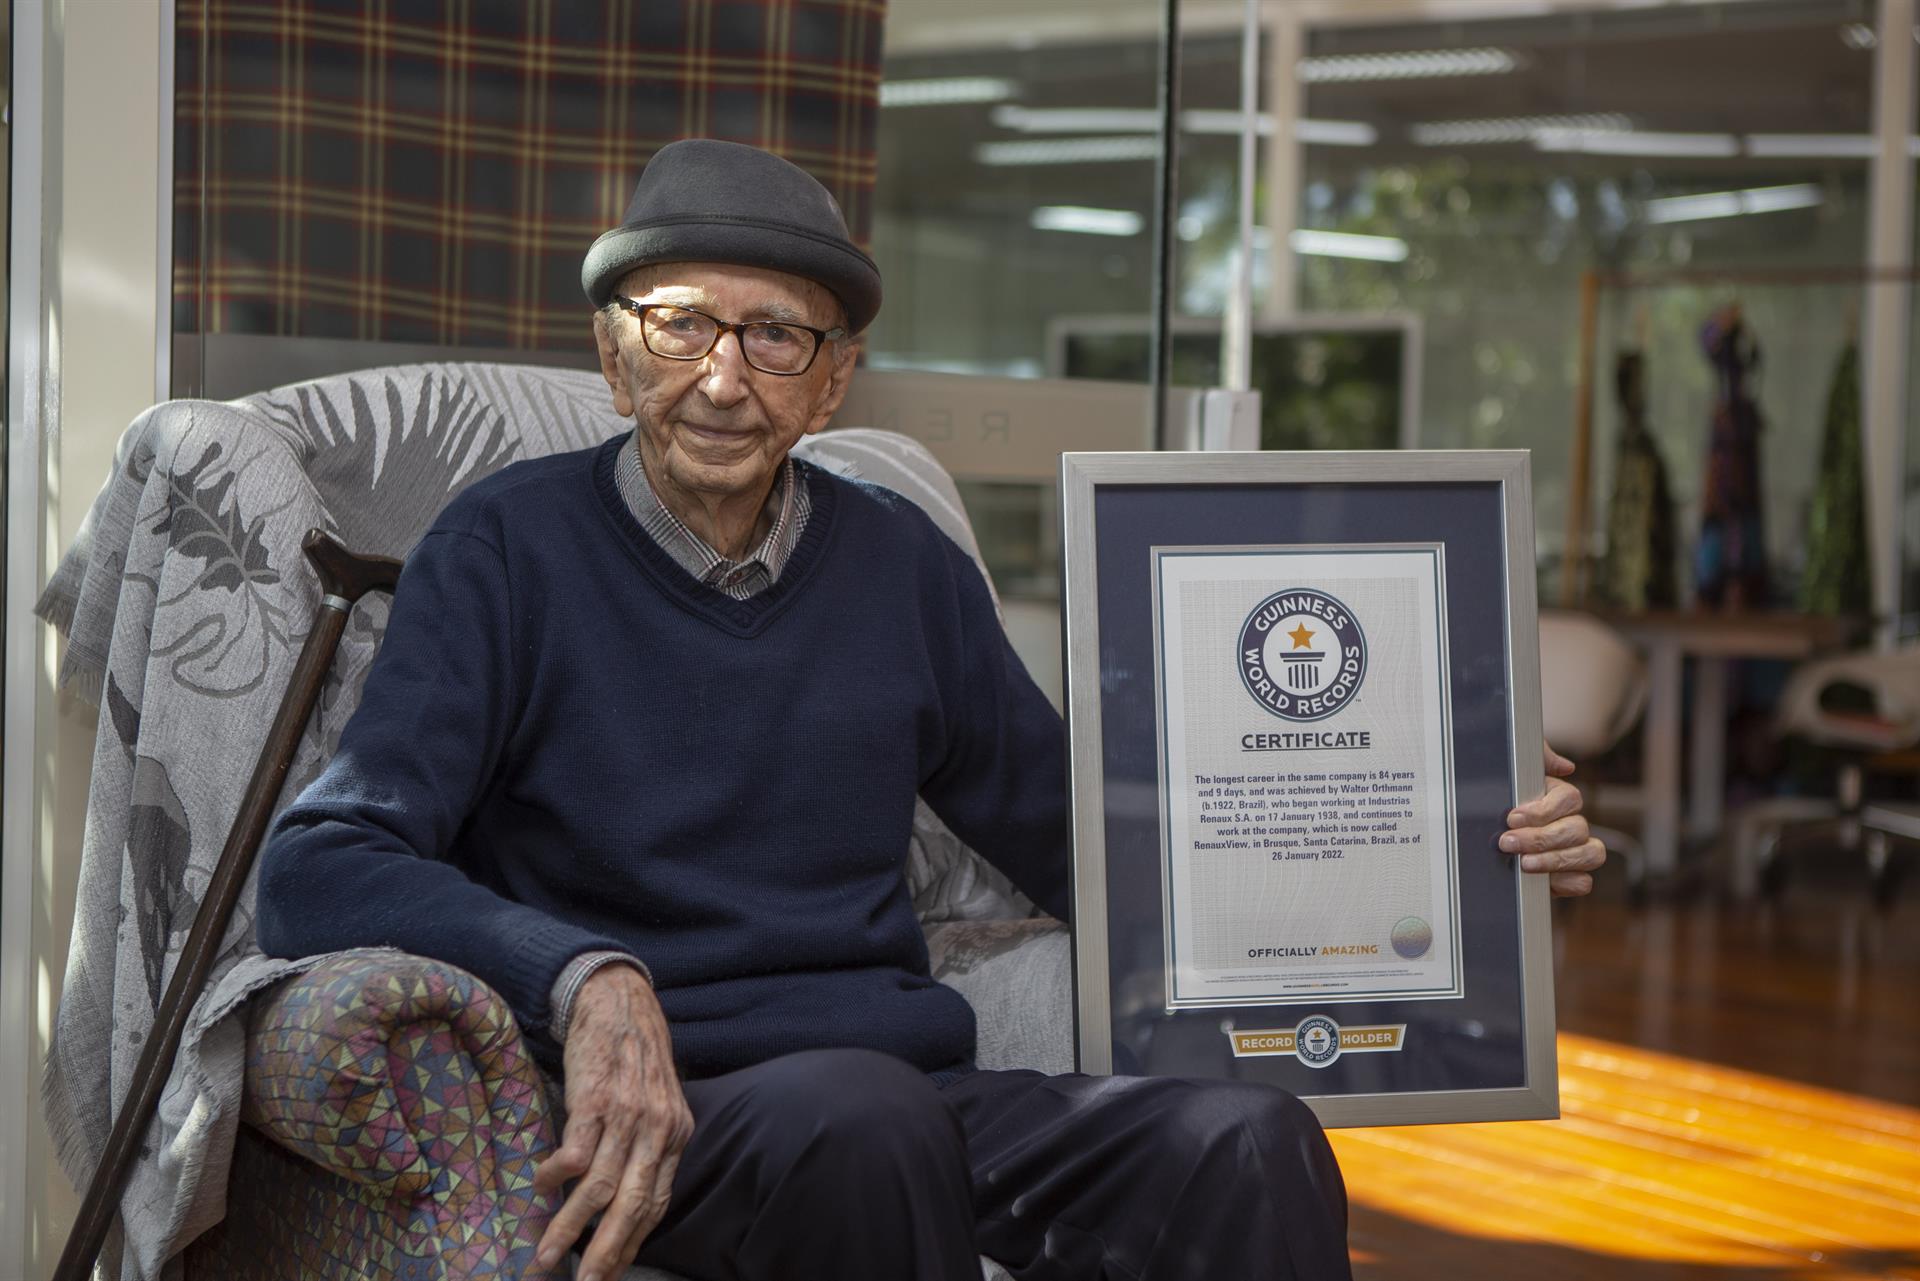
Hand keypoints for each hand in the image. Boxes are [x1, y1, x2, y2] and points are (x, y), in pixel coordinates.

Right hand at [532, 965, 693, 1280]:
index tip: (612, 1273)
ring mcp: (625, 1114)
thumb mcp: (658, 1100)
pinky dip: (554, 1176)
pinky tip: (538, 1188)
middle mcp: (656, 1128)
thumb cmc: (633, 1053)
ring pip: (598, 1187)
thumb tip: (629, 1191)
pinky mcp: (593, 1098)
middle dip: (607, 1252)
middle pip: (632, 1204)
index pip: (657, 1202)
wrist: (618, 998)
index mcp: (675, 1133)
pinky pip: (573, 1151)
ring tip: (545, 1256)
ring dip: (569, 1227)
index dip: (634, 1241)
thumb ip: (650, 1143)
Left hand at [1501, 744, 1605, 896]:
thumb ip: (1534, 758)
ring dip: (1555, 861)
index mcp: (1559, 797)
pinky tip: (1540, 881)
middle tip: (1509, 842)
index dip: (1543, 810)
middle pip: (1577, 829)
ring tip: (1524, 864)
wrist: (1478, 841)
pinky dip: (1564, 882)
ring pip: (1591, 854)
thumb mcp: (1507, 773)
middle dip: (1541, 838)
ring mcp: (1574, 851)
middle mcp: (1572, 823)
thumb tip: (1564, 766)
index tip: (1513, 817)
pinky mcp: (1566, 877)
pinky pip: (1582, 882)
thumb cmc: (1498, 802)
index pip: (1570, 799)